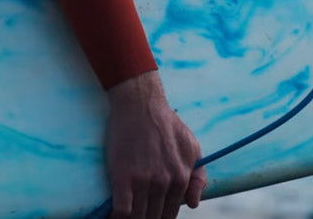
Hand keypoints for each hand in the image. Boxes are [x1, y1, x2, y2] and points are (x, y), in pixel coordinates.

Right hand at [104, 71, 205, 218]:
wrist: (140, 105)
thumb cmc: (167, 124)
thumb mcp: (192, 147)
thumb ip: (197, 177)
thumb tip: (194, 204)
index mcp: (181, 177)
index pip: (170, 213)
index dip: (160, 218)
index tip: (151, 215)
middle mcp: (164, 183)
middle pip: (154, 217)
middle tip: (140, 215)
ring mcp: (143, 181)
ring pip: (138, 217)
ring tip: (126, 216)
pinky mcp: (123, 177)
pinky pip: (121, 211)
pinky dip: (117, 218)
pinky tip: (114, 215)